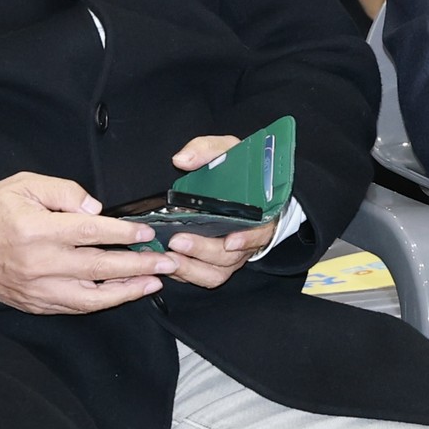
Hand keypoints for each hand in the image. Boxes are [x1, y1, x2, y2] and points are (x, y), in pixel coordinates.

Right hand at [0, 171, 175, 314]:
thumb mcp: (26, 185)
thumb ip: (65, 192)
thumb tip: (97, 209)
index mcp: (37, 230)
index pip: (90, 233)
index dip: (123, 234)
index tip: (147, 234)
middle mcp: (39, 263)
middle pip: (98, 266)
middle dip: (138, 265)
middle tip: (167, 261)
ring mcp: (37, 288)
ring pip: (91, 296)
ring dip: (127, 290)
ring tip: (154, 282)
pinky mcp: (35, 303)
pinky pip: (75, 307)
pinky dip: (102, 302)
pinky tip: (123, 293)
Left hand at [157, 134, 278, 288]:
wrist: (244, 190)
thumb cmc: (238, 171)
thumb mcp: (228, 151)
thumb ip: (207, 150)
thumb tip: (182, 160)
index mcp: (259, 212)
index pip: (260, 231)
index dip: (248, 238)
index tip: (230, 240)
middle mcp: (248, 239)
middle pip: (230, 256)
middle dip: (203, 251)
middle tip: (177, 240)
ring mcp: (232, 255)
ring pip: (217, 274)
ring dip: (191, 269)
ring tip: (168, 257)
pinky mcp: (216, 264)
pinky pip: (204, 278)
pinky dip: (186, 275)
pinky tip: (168, 264)